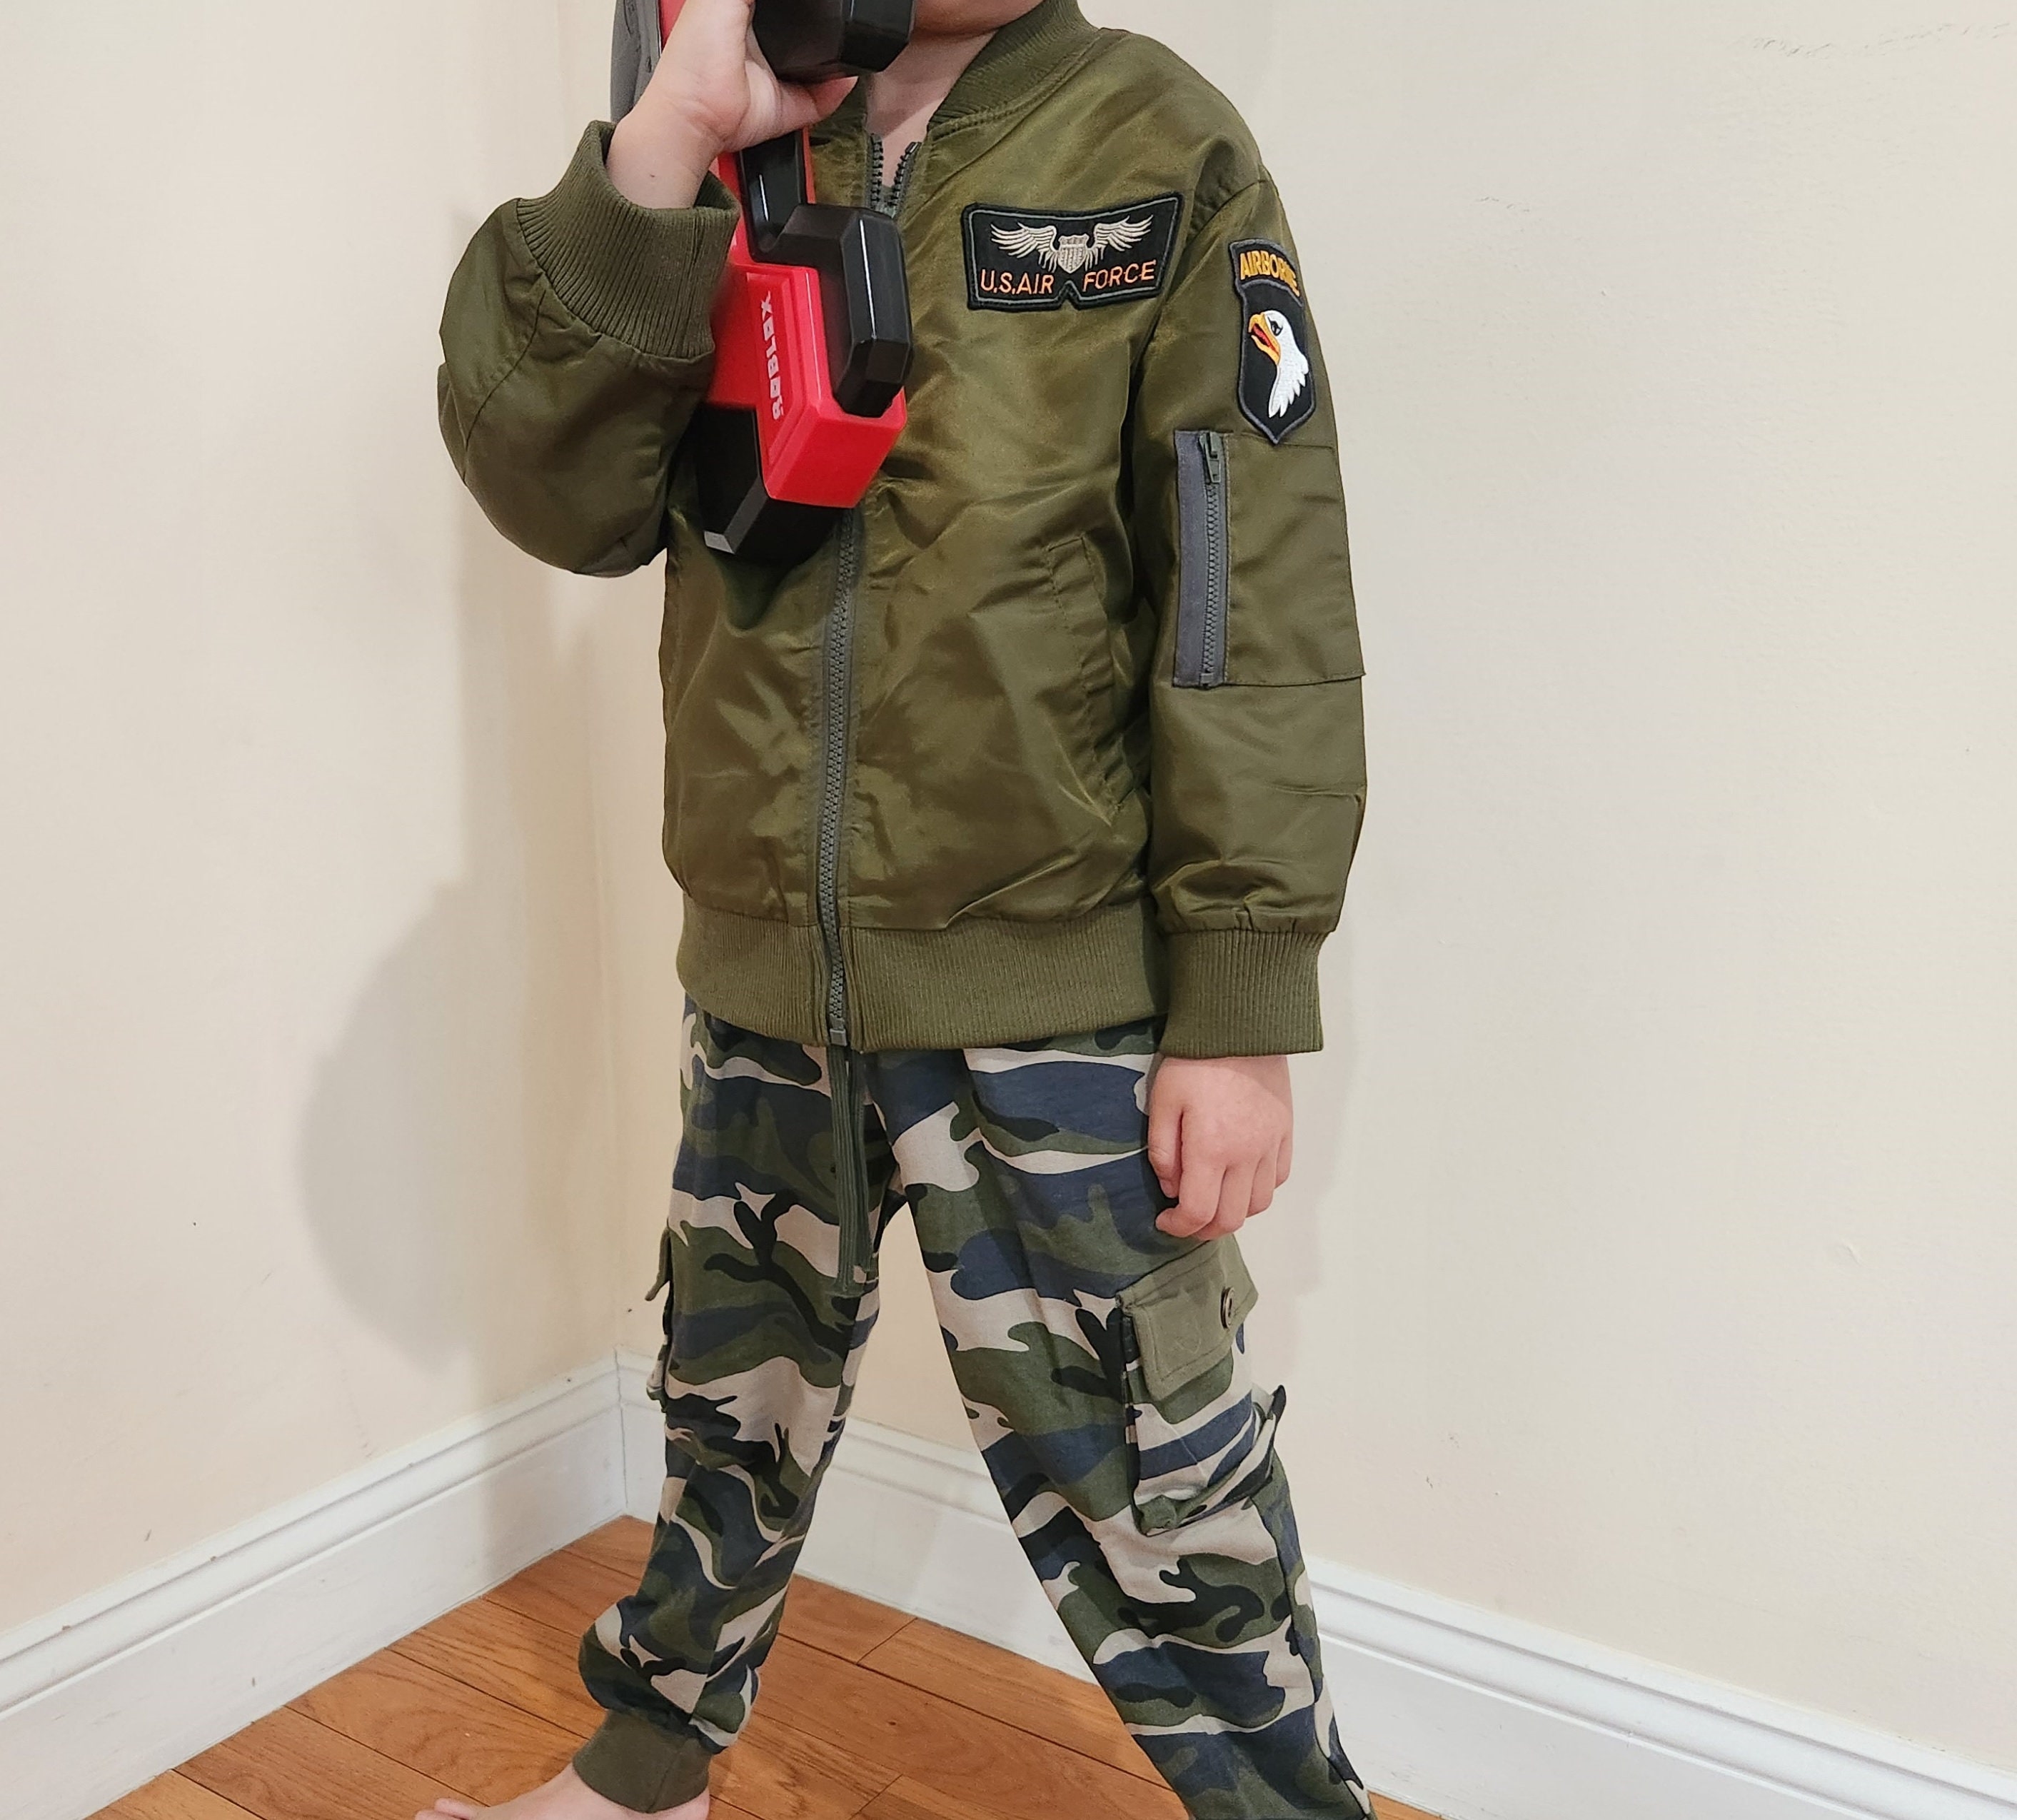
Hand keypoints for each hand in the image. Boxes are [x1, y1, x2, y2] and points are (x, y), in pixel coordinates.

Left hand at [609, 0, 858, 208]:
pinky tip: (845, 75)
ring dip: (836, 54)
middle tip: (834, 11)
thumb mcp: (719, 2)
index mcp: (742, 14)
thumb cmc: (693, 61)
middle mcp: (761, 44)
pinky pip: (822, 97)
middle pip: (803, 28)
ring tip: (847, 37)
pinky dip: (837, 89)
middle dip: (821, 23)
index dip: (796, 4)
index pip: (778, 7)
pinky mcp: (788, 105)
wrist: (698, 117)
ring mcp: (776, 76)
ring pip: (817, 62)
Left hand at [1147, 1055, 1294, 1241]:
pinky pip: (1279, 1177)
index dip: (1178, 1227)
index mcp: (1211, 1150)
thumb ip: (1163, 1152)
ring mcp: (1271, 1144)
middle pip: (1232, 1218)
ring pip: (1259, 1203)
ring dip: (1233, 1212)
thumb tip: (1172, 1189)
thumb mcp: (1163, 1102)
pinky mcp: (1285, 1131)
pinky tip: (1240, 1178)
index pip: (1198, 1212)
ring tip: (1213, 1199)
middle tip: (1185, 1219)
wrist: (1239, 1025)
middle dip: (1204, 1228)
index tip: (1164, 1220)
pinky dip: (1259, 1189)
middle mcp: (1246, 1155)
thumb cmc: (1194, 1060)